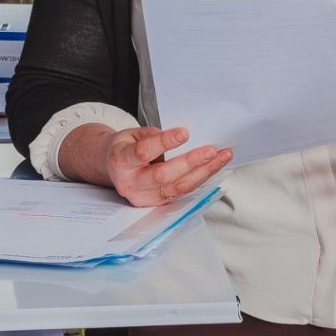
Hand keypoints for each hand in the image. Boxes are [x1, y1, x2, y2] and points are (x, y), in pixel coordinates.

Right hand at [85, 124, 230, 206]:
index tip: (184, 133)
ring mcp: (144, 197)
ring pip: (177, 187)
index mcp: (121, 161)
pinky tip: (214, 166)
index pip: (143, 153)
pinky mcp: (157, 203)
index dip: (164, 143)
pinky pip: (182, 192)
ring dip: (204, 172)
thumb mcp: (132, 134)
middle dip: (190, 163)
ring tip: (222, 156)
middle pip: (163, 176)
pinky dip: (201, 178)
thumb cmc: (126, 147)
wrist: (113, 167)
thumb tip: (181, 137)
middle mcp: (131, 183)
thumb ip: (153, 135)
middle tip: (211, 150)